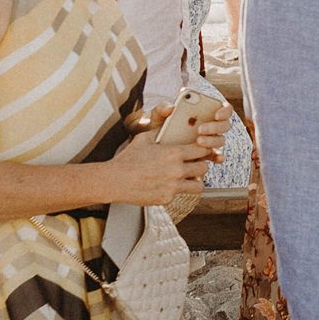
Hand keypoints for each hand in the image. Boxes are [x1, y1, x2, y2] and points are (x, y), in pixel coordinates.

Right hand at [97, 106, 223, 204]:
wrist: (114, 180)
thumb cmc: (128, 158)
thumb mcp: (144, 138)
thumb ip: (160, 130)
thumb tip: (169, 121)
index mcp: (173, 153)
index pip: (202, 150)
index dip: (204, 150)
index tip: (201, 150)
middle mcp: (176, 170)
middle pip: (203, 168)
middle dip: (200, 165)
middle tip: (194, 164)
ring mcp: (172, 186)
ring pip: (198, 185)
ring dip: (195, 181)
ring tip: (187, 178)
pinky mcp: (166, 198)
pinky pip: (181, 195)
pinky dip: (177, 190)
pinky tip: (169, 185)